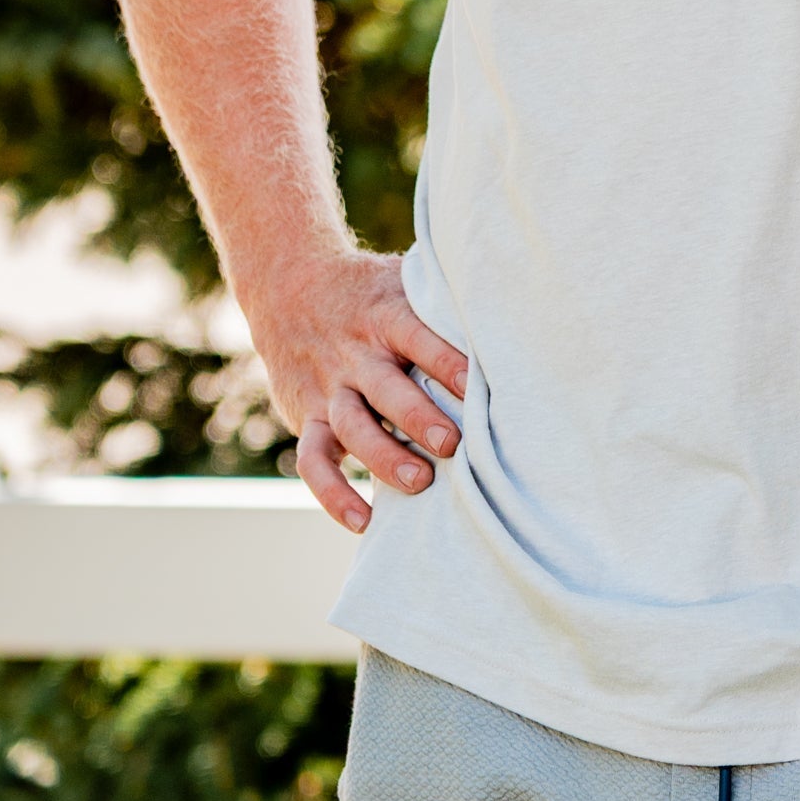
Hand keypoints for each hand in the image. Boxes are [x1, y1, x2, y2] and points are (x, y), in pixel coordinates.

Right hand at [246, 247, 469, 533]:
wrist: (287, 285)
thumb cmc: (370, 291)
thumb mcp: (402, 278)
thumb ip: (443, 298)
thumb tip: (512, 305)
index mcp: (385, 315)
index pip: (417, 337)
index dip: (446, 361)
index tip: (478, 387)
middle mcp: (355, 353)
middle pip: (384, 387)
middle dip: (417, 417)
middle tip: (453, 443)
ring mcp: (328, 387)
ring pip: (350, 425)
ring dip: (383, 457)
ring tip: (419, 482)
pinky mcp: (307, 416)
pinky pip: (313, 461)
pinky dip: (333, 494)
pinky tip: (365, 521)